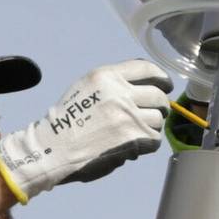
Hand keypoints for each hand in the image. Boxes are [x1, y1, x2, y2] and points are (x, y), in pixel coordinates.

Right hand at [0, 60, 172, 202]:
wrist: (52, 149)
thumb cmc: (67, 121)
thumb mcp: (86, 88)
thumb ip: (113, 84)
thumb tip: (146, 86)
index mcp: (107, 76)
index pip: (147, 69)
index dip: (161, 78)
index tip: (165, 85)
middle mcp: (119, 93)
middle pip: (158, 96)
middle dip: (160, 106)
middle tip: (155, 114)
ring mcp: (128, 116)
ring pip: (158, 119)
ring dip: (151, 127)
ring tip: (137, 132)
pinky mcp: (132, 138)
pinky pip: (154, 139)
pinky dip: (148, 144)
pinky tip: (135, 145)